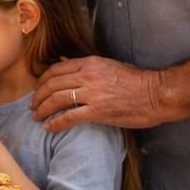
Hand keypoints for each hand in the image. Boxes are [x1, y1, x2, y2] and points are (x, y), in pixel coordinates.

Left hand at [31, 55, 166, 131]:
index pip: (55, 70)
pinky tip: (49, 127)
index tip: (37, 89)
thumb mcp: (108, 65)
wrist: (157, 93)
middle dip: (38, 96)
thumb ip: (86, 66)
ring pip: (56, 100)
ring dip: (43, 109)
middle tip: (32, 106)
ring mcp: (91, 94)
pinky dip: (56, 123)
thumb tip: (65, 61)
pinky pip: (69, 117)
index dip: (42, 81)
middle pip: (51, 85)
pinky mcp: (98, 111)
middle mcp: (86, 76)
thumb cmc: (137, 80)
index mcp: (88, 64)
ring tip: (37, 117)